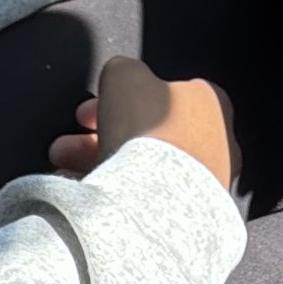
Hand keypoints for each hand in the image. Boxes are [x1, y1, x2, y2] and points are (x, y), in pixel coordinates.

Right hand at [50, 55, 238, 192]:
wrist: (157, 200)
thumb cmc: (148, 133)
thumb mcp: (125, 75)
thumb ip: (123, 69)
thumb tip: (120, 77)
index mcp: (210, 101)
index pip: (161, 92)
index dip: (120, 98)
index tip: (92, 109)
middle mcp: (216, 141)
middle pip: (148, 131)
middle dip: (103, 132)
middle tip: (71, 141)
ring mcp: (205, 182)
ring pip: (145, 165)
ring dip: (102, 160)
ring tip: (66, 166)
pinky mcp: (190, 214)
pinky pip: (148, 195)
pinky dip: (119, 191)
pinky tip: (90, 192)